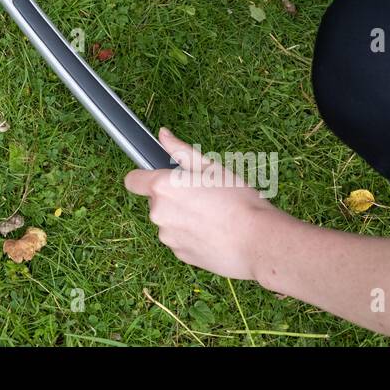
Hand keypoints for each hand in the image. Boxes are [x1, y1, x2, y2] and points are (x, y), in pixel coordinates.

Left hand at [124, 127, 294, 281]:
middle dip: (173, 197)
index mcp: (163, 187)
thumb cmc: (238, 201)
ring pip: (169, 221)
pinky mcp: (179, 254)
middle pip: (156, 201)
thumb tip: (163, 135)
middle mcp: (159, 213)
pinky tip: (214, 232)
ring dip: (182, 217)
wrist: (257, 241)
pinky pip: (180, 239)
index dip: (142, 176)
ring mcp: (168, 236)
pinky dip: (191, 235)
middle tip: (203, 195)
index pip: (132, 180)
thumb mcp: (211, 167)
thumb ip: (180, 151)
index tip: (156, 176)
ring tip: (213, 216)